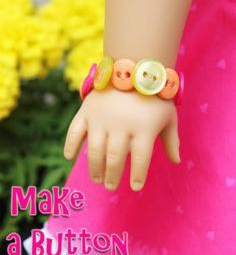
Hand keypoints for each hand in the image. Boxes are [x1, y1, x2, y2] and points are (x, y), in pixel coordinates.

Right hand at [64, 86, 179, 191]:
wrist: (133, 67)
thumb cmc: (153, 97)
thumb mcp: (169, 116)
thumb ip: (172, 140)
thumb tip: (176, 161)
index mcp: (144, 128)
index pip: (141, 159)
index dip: (138, 176)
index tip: (135, 187)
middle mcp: (121, 125)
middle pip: (115, 158)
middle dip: (113, 176)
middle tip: (111, 186)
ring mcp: (101, 118)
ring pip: (94, 150)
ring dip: (94, 168)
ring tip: (96, 179)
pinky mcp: (87, 111)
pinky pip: (74, 131)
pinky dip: (70, 145)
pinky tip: (69, 157)